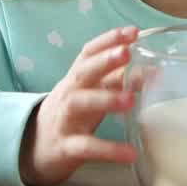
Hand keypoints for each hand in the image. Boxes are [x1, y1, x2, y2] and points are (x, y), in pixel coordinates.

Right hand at [19, 26, 138, 185]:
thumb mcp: (90, 94)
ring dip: (105, 99)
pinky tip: (130, 153)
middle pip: (82, 72)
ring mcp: (65, 120)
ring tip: (131, 100)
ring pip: (80, 104)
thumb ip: (116, 80)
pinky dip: (108, 150)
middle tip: (126, 53)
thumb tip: (152, 69)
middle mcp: (69, 94)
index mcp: (77, 79)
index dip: (109, 40)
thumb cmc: (72, 115)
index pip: (89, 53)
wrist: (34, 149)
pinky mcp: (66, 147)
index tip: (132, 32)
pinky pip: (87, 147)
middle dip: (103, 61)